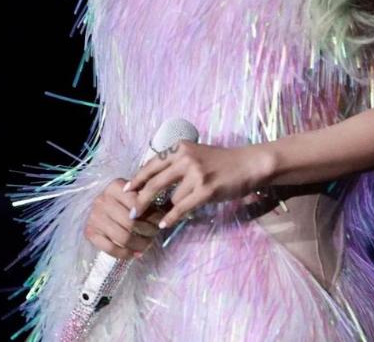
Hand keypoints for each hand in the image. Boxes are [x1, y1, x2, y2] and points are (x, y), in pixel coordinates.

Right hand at [84, 178, 166, 259]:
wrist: (99, 206)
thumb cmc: (123, 198)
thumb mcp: (135, 191)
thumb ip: (149, 198)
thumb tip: (173, 209)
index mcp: (114, 186)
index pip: (137, 204)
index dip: (152, 216)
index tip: (161, 222)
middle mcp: (101, 200)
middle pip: (131, 223)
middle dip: (148, 231)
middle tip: (155, 234)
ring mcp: (94, 217)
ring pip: (122, 237)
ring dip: (140, 244)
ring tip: (148, 244)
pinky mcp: (89, 232)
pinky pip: (110, 248)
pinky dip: (126, 254)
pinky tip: (136, 254)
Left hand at [123, 141, 273, 229]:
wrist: (247, 164)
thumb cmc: (221, 161)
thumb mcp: (196, 154)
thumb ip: (176, 164)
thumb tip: (153, 181)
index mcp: (180, 147)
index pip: (152, 164)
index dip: (137, 179)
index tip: (126, 191)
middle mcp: (185, 158)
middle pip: (154, 183)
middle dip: (141, 200)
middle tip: (132, 213)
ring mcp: (196, 174)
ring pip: (171, 198)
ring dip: (172, 207)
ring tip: (175, 210)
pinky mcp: (205, 190)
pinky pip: (181, 208)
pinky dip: (171, 218)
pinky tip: (164, 224)